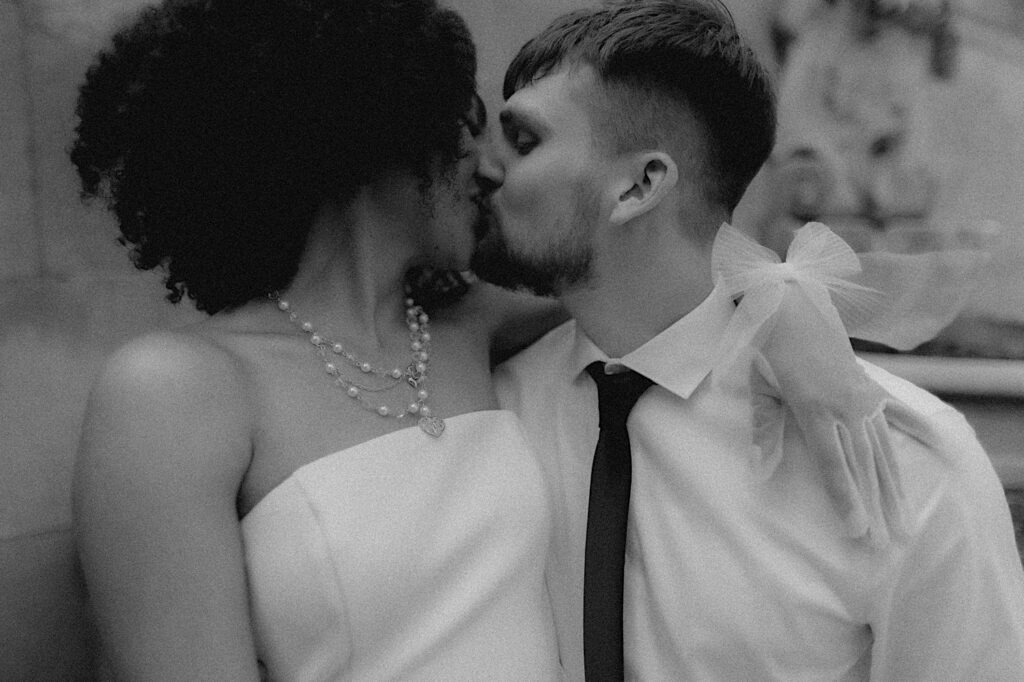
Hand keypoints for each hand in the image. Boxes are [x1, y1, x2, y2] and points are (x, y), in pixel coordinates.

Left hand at [758, 283, 933, 545]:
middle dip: (876, 507)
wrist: (791, 306)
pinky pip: (898, 413)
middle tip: (889, 544)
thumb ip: (765, 433)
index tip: (858, 531)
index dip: (847, 499)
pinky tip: (939, 450)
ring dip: (895, 487)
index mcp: (814, 410)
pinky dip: (918, 431)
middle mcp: (845, 407)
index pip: (834, 465)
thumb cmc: (768, 350)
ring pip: (884, 449)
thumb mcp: (760, 390)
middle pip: (864, 466)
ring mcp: (863, 396)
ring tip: (906, 519)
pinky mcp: (872, 385)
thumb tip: (759, 472)